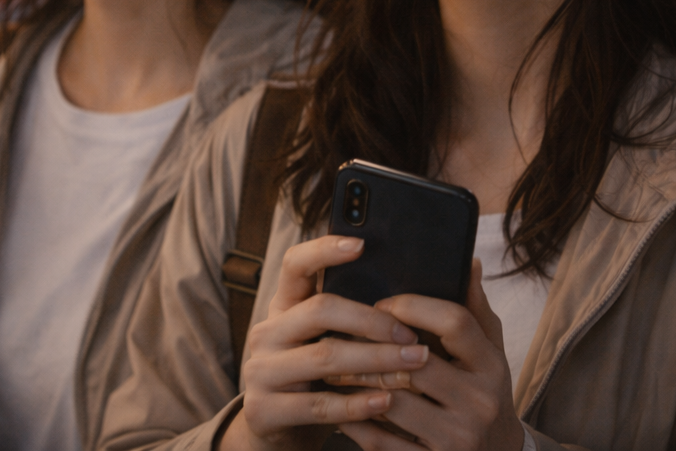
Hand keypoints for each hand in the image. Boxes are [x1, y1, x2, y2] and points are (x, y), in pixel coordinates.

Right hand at [221, 235, 431, 450]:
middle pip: (320, 309)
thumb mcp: (324, 343)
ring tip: (414, 362)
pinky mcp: (264, 410)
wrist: (277, 433)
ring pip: (325, 357)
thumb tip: (409, 294)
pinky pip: (319, 405)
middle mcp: (266, 333)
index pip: (294, 265)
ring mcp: (261, 372)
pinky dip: (357, 403)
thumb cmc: (315, 380)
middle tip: (412, 333)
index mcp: (283, 308)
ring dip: (376, 359)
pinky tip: (386, 402)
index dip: (324, 250)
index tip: (361, 244)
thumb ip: (350, 320)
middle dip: (373, 320)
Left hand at [338, 260, 522, 450]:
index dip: (414, 307)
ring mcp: (458, 438)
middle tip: (340, 333)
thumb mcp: (490, 351)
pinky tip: (339, 407)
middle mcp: (481, 402)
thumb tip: (468, 261)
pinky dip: (356, 423)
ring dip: (356, 384)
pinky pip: (383, 443)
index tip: (382, 304)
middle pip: (416, 363)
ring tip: (332, 367)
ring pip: (393, 402)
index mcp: (493, 365)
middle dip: (372, 347)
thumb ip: (475, 309)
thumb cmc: (484, 392)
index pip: (455, 323)